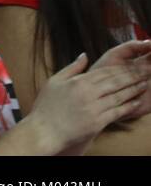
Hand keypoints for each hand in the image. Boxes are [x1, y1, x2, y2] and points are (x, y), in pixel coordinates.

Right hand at [27, 51, 148, 154]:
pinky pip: (117, 112)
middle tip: (145, 71)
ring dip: (133, 89)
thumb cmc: (46, 106)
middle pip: (115, 82)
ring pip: (119, 96)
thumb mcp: (54, 81)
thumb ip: (72, 68)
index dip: (121, 68)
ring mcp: (94, 108)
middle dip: (132, 75)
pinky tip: (136, 101)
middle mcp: (88, 93)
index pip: (104, 71)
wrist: (45, 130)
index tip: (132, 64)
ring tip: (144, 84)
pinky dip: (129, 106)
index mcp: (78, 82)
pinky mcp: (98, 122)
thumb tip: (84, 55)